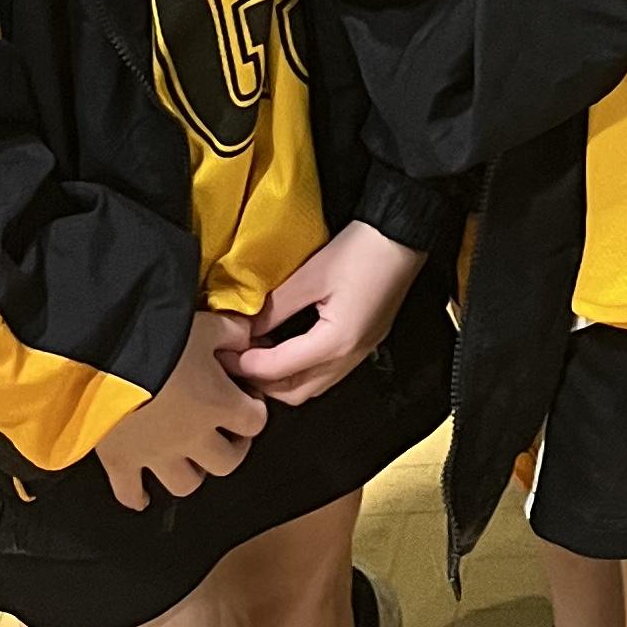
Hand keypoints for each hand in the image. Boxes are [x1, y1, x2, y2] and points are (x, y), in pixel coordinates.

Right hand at [93, 307, 267, 508]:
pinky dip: (136, 496)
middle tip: (224, 430)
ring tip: (188, 455)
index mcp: (218, 404)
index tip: (245, 397)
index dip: (254, 410)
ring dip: (191, 471)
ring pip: (185, 484)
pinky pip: (129, 493)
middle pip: (226, 463)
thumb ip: (233, 332)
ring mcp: (155, 456)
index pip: (255, 422)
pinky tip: (142, 494)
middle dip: (231, 447)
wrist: (105, 352)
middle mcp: (192, 438)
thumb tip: (248, 337)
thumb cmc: (161, 335)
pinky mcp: (120, 462)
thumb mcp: (205, 325)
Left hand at [228, 222, 426, 406]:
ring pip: (311, 386)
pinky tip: (285, 346)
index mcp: (336, 343)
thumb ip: (275, 308)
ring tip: (257, 354)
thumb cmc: (363, 249)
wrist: (405, 233)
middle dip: (261, 382)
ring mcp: (359, 352)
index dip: (245, 364)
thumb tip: (245, 329)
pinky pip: (325, 371)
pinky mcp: (364, 342)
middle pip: (295, 393)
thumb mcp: (311, 275)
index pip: (278, 370)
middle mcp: (349, 357)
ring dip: (281, 379)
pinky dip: (300, 369)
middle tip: (236, 359)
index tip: (222, 352)